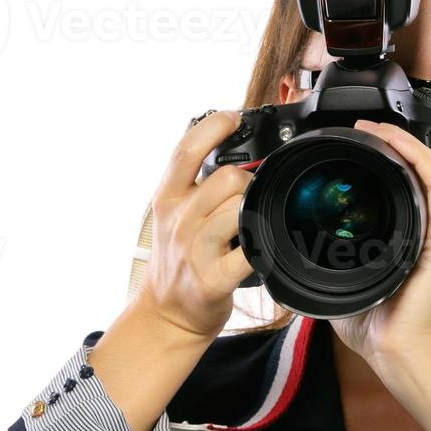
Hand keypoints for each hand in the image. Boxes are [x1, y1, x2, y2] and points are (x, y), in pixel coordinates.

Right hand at [134, 110, 256, 341]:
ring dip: (255, 211)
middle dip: (248, 180)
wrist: (167, 313)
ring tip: (252, 223)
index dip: (213, 126)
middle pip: (226, 177)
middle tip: (250, 195)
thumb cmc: (179, 259)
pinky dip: (263, 246)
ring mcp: (196, 248)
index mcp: (167, 198)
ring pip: (240, 208)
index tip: (233, 117)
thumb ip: (193, 183)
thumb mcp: (172, 214)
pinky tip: (263, 246)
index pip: (186, 149)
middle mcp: (179, 219)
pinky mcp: (215, 277)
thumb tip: (225, 147)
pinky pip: (250, 250)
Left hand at [329, 118, 430, 368]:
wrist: (395, 351)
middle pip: (420, 168)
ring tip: (378, 127)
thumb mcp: (342, 277)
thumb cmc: (374, 323)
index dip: (386, 154)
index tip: (356, 140)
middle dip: (395, 140)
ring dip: (405, 142)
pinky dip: (418, 159)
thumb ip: (328, 255)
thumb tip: (296, 240)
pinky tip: (397, 143)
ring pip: (430, 168)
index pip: (404, 182)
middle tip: (365, 125)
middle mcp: (428, 228)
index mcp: (408, 235)